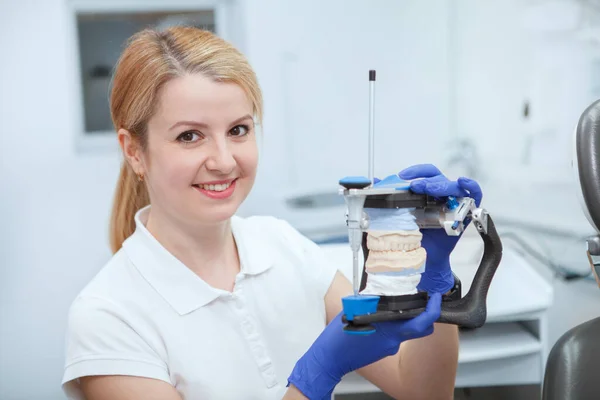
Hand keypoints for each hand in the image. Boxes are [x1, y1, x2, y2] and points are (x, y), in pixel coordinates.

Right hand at [287, 293, 441, 399]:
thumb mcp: (354, 310)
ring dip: (402, 319)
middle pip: (420, 327)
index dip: (433, 309)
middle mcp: (393, 340)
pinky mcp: (383, 352)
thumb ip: (371, 301)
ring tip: (388, 308)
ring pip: (404, 330)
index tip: (436, 298)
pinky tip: (376, 321)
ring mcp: (389, 348)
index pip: (422, 321)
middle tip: (422, 301)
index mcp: (389, 328)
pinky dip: (390, 327)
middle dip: (424, 315)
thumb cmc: (339, 337)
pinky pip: (393, 337)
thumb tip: (381, 292)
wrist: (330, 359)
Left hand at [398, 163, 482, 293]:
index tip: (400, 177)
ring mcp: (454, 203)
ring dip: (439, 184)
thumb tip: (375, 182)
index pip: (423, 174)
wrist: (423, 260)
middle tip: (413, 186)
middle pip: (437, 178)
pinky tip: (462, 182)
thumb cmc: (412, 238)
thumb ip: (387, 200)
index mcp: (426, 193)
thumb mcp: (396, 218)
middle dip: (424, 179)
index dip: (414, 172)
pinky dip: (471, 186)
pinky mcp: (465, 213)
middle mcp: (441, 195)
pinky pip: (474, 195)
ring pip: (452, 185)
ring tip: (426, 188)